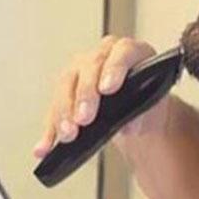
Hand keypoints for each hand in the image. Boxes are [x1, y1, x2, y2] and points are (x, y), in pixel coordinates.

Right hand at [32, 35, 166, 158]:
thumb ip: (143, 114)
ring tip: (68, 134)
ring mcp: (79, 72)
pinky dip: (49, 131)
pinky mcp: (64, 93)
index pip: (122, 53)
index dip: (114, 69)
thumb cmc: (147, 104)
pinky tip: (45, 146)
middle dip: (84, 96)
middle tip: (84, 119)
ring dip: (64, 113)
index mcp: (129, 52)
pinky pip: (53, 110)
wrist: (137, 115)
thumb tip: (128, 126)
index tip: (108, 89)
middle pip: (88, 69)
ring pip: (65, 87)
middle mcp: (101, 56)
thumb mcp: (153, 108)